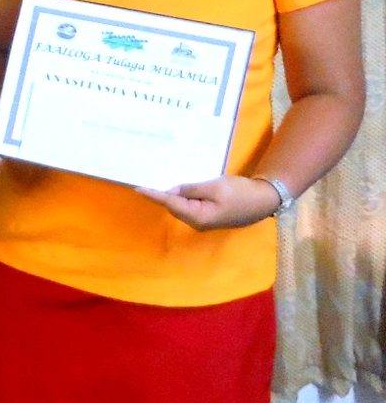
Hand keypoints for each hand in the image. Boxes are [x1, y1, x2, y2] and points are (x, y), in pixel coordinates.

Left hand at [136, 175, 281, 230]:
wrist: (265, 199)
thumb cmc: (241, 192)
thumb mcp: (214, 186)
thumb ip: (191, 188)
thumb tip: (173, 190)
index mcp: (198, 216)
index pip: (170, 203)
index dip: (154, 195)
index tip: (138, 188)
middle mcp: (198, 222)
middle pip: (174, 206)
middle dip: (161, 195)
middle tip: (146, 180)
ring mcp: (204, 220)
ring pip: (182, 206)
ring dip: (172, 195)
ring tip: (158, 181)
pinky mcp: (210, 215)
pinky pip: (191, 205)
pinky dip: (184, 196)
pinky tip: (179, 187)